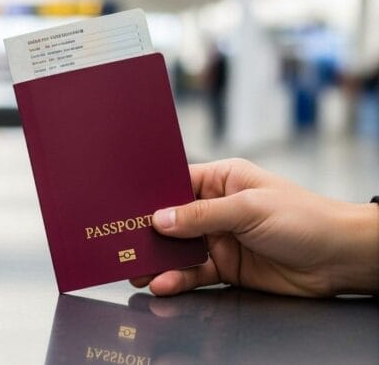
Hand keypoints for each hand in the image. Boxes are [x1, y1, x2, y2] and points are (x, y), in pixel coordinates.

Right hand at [131, 158, 378, 296]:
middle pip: (172, 220)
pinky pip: (193, 274)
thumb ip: (201, 215)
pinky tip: (163, 284)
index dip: (151, 195)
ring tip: (137, 269)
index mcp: (222, 180)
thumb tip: (161, 219)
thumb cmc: (305, 218)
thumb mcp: (248, 209)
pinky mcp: (226, 268)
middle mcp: (217, 209)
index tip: (126, 207)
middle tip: (124, 242)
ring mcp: (220, 240)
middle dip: (148, 233)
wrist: (340, 259)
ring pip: (178, 250)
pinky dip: (177, 280)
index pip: (177, 184)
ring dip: (158, 260)